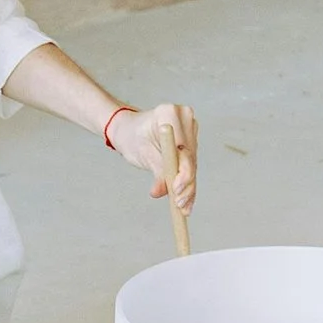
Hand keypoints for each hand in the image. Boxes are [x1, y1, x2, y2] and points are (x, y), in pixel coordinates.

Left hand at [108, 101, 196, 216]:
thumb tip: (161, 191)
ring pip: (192, 165)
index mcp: (170, 113)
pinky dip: (187, 186)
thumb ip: (156, 171)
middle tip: (179, 205)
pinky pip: (190, 166)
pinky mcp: (192, 142)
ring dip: (188, 189)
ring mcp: (190, 130)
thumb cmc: (132, 136)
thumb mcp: (142, 153)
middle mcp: (185, 118)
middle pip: (190, 158)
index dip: (182, 171)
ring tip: (182, 208)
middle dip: (186, 184)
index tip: (176, 189)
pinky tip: (186, 204)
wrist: (129, 130)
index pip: (182, 147)